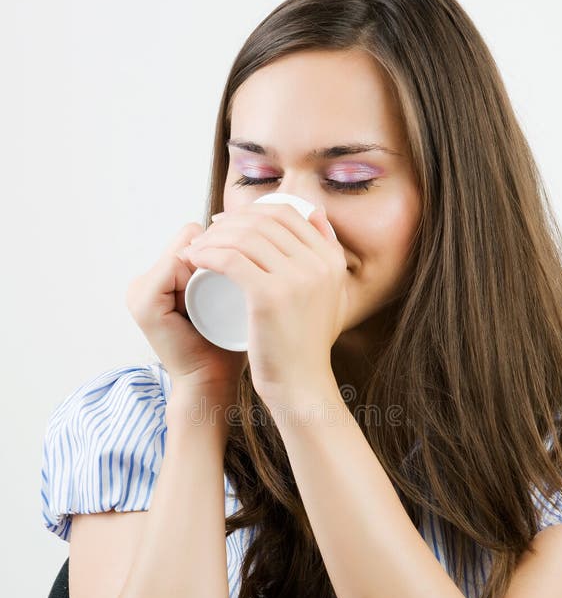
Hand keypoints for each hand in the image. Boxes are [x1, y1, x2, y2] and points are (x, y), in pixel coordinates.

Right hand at [125, 222, 248, 396]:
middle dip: (219, 255)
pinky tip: (206, 297)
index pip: (195, 237)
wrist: (213, 383)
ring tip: (218, 302)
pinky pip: (173, 265)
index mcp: (159, 278)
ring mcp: (139, 290)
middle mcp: (144, 281)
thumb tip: (265, 225)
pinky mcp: (143, 301)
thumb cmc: (227, 346)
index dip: (226, 249)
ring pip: (185, 250)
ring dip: (210, 268)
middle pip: (190, 240)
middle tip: (232, 293)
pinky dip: (194, 273)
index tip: (243, 278)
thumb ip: (236, 270)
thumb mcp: (230, 298)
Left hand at [183, 202, 347, 407]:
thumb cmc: (306, 344)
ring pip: (245, 237)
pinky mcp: (271, 296)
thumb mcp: (331, 293)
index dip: (252, 212)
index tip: (228, 225)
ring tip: (196, 250)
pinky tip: (193, 258)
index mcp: (332, 260)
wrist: (301, 385)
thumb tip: (315, 211)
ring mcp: (297, 279)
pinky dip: (207, 254)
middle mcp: (320, 264)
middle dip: (229, 222)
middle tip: (207, 236)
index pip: (287, 214)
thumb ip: (329, 255)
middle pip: (264, 222)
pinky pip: (231, 260)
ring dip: (213, 237)